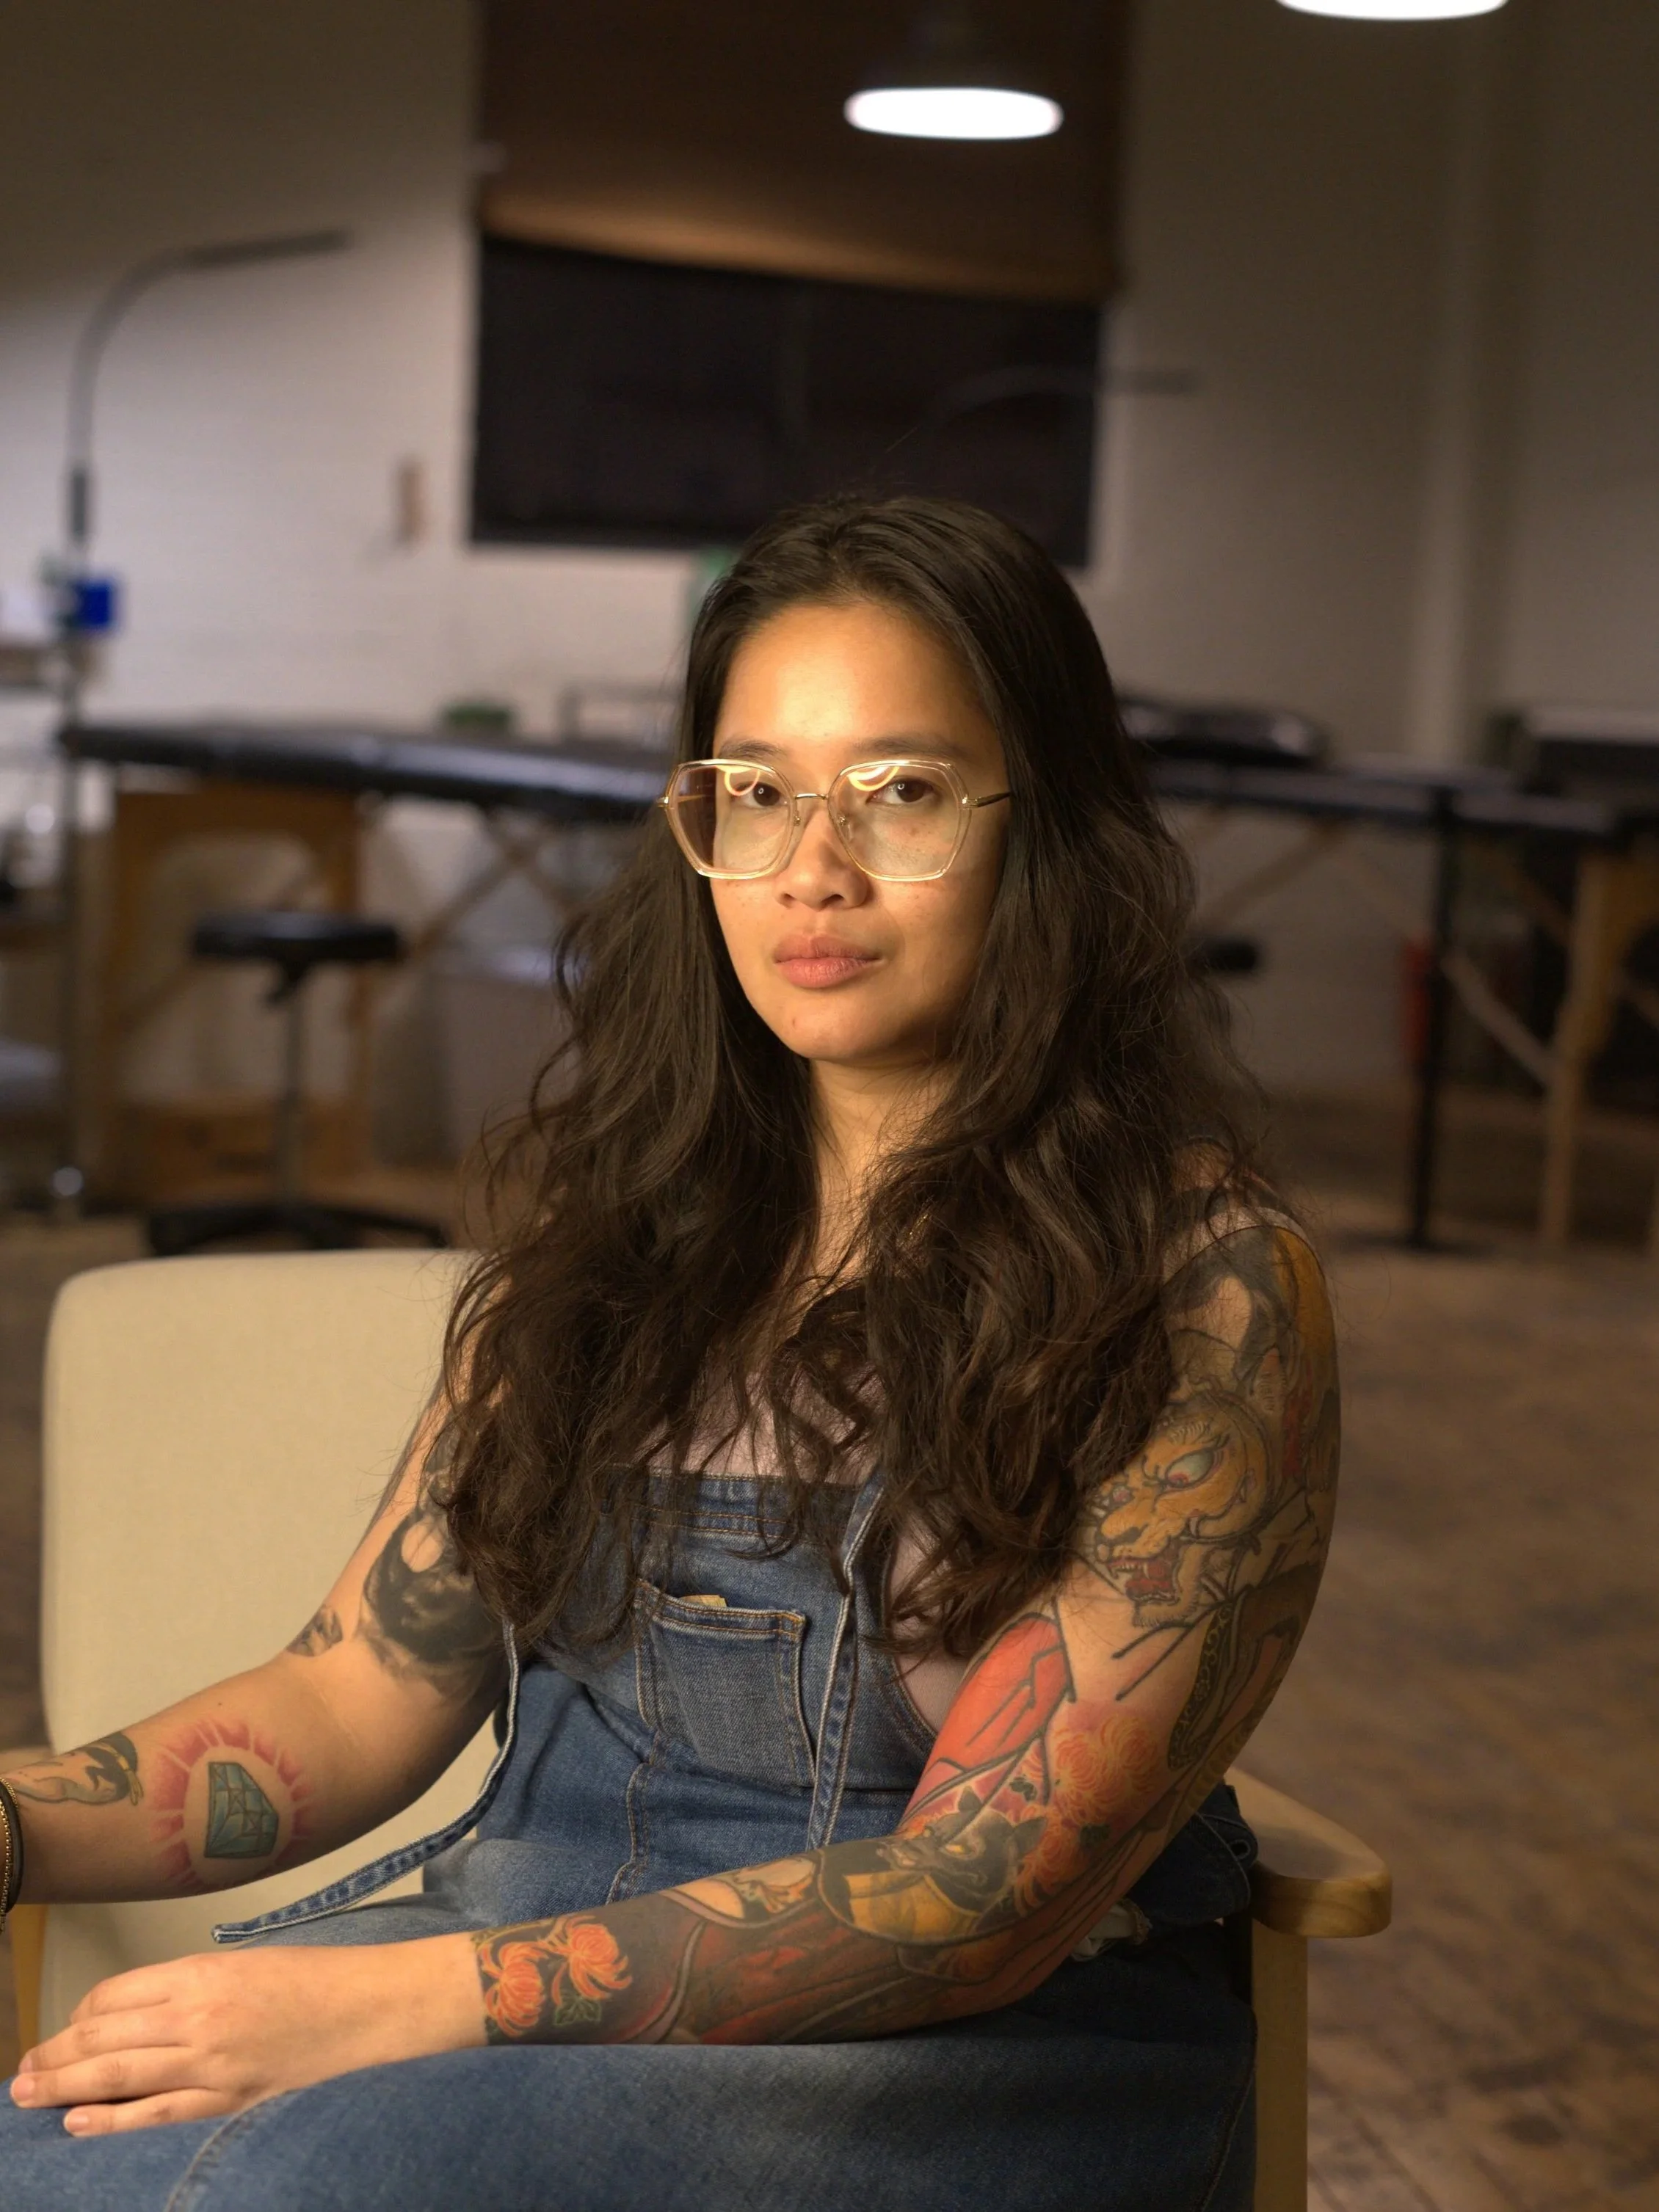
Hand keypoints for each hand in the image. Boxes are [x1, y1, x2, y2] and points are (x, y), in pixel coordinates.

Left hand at [7, 1935, 483, 2133]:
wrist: (368, 2005)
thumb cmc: (311, 1977)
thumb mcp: (243, 1963)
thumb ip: (189, 1985)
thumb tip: (130, 2013)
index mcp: (201, 1972)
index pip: (114, 1996)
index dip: (79, 2015)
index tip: (63, 2030)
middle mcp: (198, 2015)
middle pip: (104, 2036)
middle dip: (55, 2055)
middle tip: (23, 2071)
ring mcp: (211, 2062)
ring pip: (117, 2075)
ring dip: (64, 2086)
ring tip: (28, 2094)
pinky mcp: (227, 2098)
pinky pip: (156, 2113)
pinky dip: (110, 2121)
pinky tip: (77, 2122)